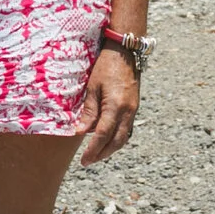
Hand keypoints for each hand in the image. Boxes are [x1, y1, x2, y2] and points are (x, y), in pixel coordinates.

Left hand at [75, 48, 138, 164]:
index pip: (103, 135)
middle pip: (116, 142)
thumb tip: (80, 132)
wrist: (125, 52)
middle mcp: (128, 111)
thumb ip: (89, 112)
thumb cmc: (105, 66)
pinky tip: (107, 140)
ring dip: (110, 149)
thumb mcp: (93, 88)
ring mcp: (133, 110)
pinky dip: (117, 139)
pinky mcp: (134, 107)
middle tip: (88, 161)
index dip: (93, 150)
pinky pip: (127, 129)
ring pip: (124, 138)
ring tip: (97, 154)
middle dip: (102, 154)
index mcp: (116, 106)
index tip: (84, 160)